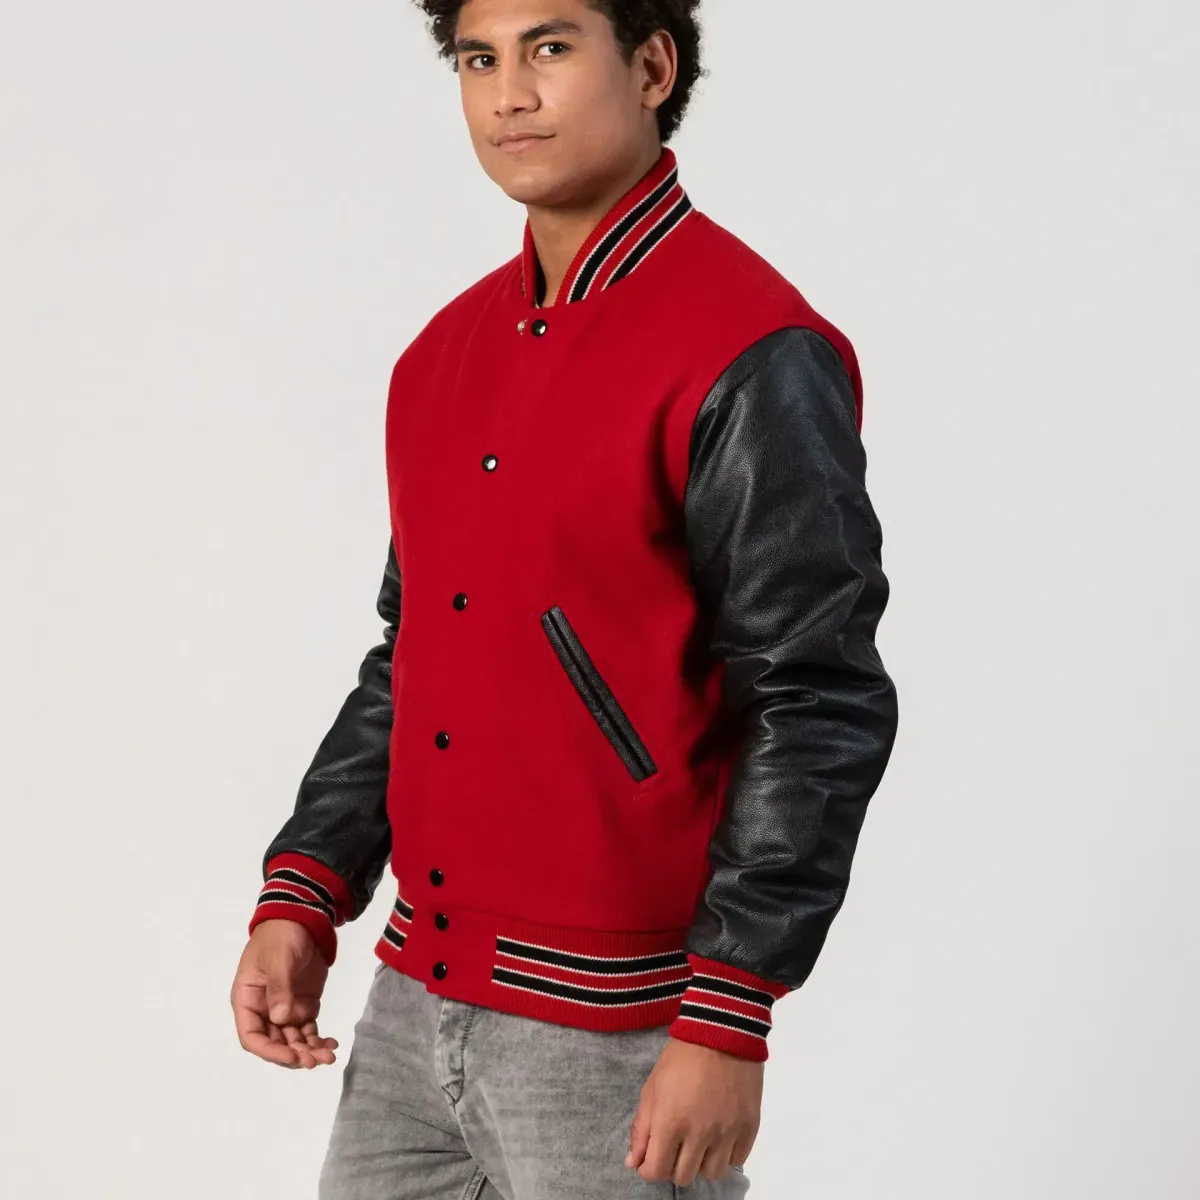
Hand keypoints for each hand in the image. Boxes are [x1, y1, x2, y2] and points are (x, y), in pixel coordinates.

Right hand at [230, 919, 338, 1068]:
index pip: (252, 1036)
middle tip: (315, 1061)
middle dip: (294, 1055)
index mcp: (247, 1001)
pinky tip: (331, 1045)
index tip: (292, 1056)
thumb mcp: (278, 959)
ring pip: (293, 1040)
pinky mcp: (303, 1005)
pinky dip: (318, 1040)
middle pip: (275, 1043)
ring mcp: (284, 1009)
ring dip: (308, 1051)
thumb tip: (281, 1018)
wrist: (301, 918)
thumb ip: (279, 988)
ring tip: (328, 1056)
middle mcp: (263, 1011)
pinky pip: (308, 1030)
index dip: (270, 1051)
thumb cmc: (280, 936)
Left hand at [625, 1036, 760, 1185]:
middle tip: (676, 1146)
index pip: (656, 1171)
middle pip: (684, 1177)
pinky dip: (726, 1153)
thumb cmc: (680, 1058)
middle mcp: (700, 1134)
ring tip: (700, 1141)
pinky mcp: (749, 1127)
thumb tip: (634, 1163)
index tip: (651, 1160)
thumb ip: (641, 1128)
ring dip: (701, 1162)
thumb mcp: (652, 1088)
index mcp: (670, 1123)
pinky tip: (720, 1135)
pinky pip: (737, 1160)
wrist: (721, 1033)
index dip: (649, 1170)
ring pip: (712, 1173)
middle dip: (674, 1166)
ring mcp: (727, 1133)